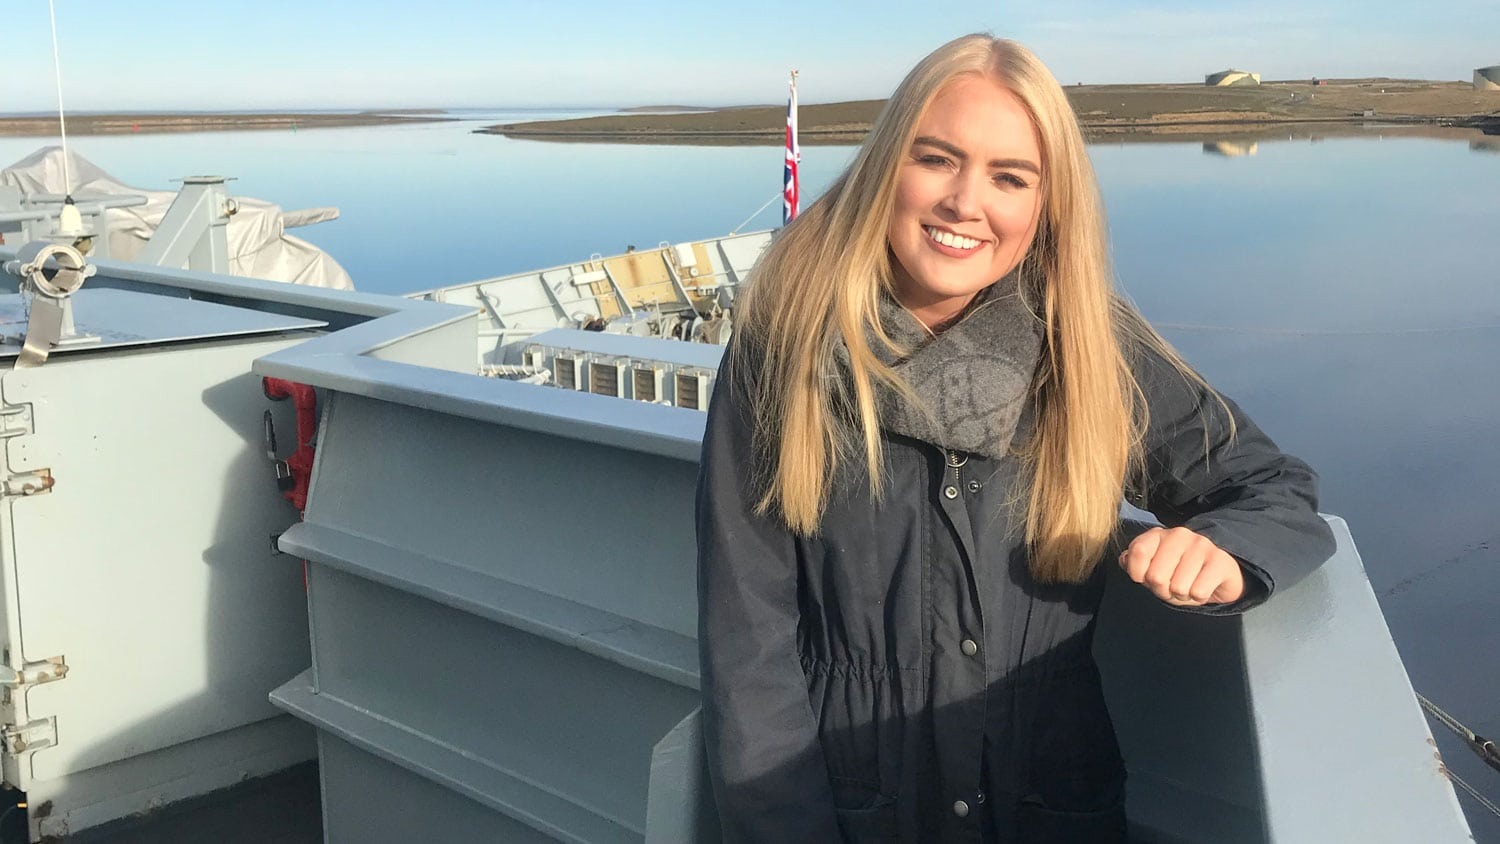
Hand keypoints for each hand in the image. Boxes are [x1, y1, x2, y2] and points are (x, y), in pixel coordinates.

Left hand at [1119, 526, 1244, 606]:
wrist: (1218, 575)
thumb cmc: (1180, 573)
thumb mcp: (1153, 570)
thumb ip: (1134, 564)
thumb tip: (1124, 560)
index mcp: (1158, 535)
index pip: (1138, 551)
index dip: (1138, 574)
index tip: (1146, 578)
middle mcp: (1179, 535)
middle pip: (1156, 576)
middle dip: (1162, 590)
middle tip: (1172, 585)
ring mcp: (1201, 545)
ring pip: (1178, 587)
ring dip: (1182, 595)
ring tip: (1189, 585)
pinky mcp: (1219, 560)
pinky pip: (1198, 592)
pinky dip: (1199, 597)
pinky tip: (1203, 587)